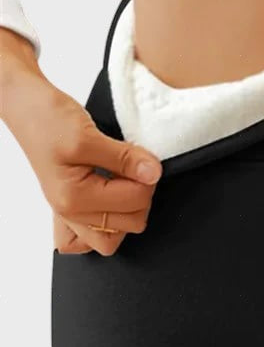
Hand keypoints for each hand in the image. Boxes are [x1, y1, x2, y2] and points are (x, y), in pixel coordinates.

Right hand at [2, 57, 162, 256]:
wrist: (28, 110)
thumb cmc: (48, 121)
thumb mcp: (88, 135)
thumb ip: (124, 157)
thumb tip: (152, 173)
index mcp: (74, 198)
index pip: (135, 201)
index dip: (147, 177)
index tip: (143, 159)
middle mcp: (72, 213)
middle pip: (132, 223)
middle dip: (141, 194)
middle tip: (134, 169)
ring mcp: (72, 214)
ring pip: (117, 236)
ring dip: (130, 210)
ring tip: (124, 183)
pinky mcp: (77, 208)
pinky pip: (97, 236)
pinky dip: (110, 223)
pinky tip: (113, 201)